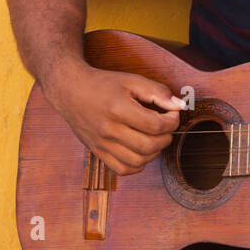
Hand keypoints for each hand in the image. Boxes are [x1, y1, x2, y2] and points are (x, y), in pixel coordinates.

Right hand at [46, 62, 185, 175]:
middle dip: (166, 137)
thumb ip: (157, 92)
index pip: (155, 125)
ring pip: (137, 161)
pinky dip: (137, 165)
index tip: (172, 114)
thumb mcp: (131, 80)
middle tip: (165, 126)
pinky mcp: (98, 152)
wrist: (70, 91)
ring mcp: (102, 144)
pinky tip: (140, 150)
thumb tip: (179, 106)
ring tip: (154, 138)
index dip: (172, 121)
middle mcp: (108, 130)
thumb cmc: (103, 84)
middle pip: (149, 146)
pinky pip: (122, 169)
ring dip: (153, 152)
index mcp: (118, 109)